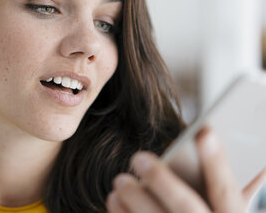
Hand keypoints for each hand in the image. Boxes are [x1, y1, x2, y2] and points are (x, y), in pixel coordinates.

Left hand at [106, 127, 265, 212]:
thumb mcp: (219, 207)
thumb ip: (213, 185)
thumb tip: (204, 140)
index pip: (225, 190)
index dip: (217, 163)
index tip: (204, 133)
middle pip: (186, 207)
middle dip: (162, 181)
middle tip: (138, 158)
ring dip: (136, 199)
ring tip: (120, 180)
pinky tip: (114, 199)